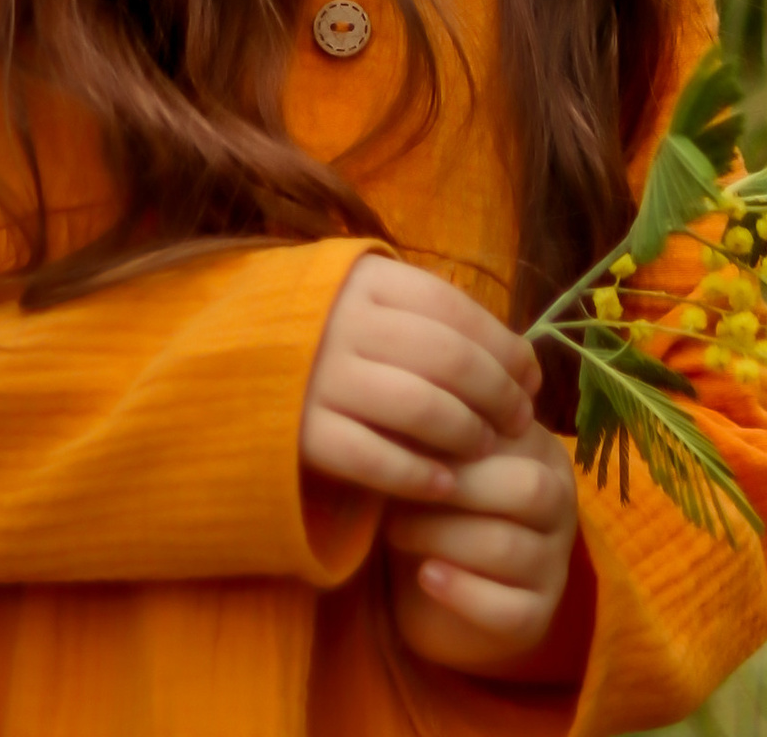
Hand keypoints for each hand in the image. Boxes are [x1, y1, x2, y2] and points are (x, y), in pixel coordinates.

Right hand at [299, 254, 539, 503]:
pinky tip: (445, 486)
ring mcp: (320, 377)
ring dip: (463, 432)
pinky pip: (374, 459)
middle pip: (447, 358)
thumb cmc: (333, 336)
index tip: (530, 381)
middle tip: (517, 422)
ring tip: (482, 449)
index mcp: (368, 280)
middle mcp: (344, 323)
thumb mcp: (376, 305)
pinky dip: (418, 475)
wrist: (235, 367)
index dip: (504, 347)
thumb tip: (523, 362)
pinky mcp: (303, 433)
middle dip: (496, 394)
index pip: (455, 309)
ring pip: (418, 407)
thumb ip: (437, 321)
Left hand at [387, 414, 579, 672]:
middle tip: (398, 492)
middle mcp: (562, 506)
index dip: (457, 435)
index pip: (517, 432)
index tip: (404, 439)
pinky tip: (426, 576)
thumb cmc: (434, 502)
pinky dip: (461, 592)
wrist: (429, 582)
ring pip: (510, 549)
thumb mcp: (439, 457)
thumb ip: (439, 430)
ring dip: (443, 537)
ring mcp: (554, 565)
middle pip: (529, 489)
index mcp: (543, 452)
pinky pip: (508, 609)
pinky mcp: (537, 618)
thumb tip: (416, 401)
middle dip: (458, 489)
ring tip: (397, 532)